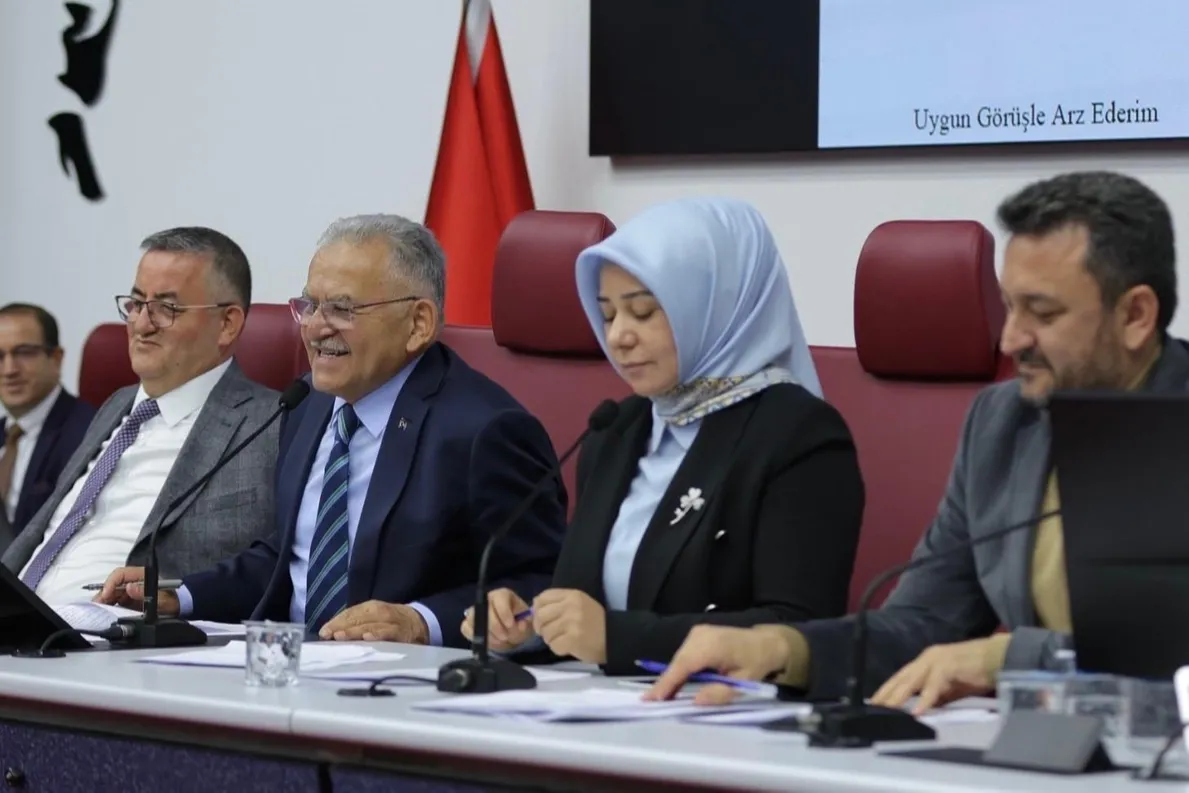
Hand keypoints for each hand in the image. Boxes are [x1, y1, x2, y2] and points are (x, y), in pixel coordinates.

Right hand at [92, 566, 178, 616]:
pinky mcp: (128, 600)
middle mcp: (134, 580)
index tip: (105, 595)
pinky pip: (115, 602)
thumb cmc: (172, 600)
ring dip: (104, 601)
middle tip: (96, 607)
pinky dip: (108, 607)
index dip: (110, 583)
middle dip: (103, 594)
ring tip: (97, 611)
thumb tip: (129, 588)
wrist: (179, 606)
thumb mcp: (161, 598)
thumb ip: (145, 593)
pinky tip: (104, 613)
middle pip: (113, 584)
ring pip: (111, 593)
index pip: (120, 574)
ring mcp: (130, 590)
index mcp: (142, 575)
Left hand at [318, 600, 428, 642]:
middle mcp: (380, 611)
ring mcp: (392, 621)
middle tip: (329, 635)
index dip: (337, 621)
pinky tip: (368, 638)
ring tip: (341, 636)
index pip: (351, 613)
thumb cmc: (389, 623)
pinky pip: (390, 633)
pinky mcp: (403, 633)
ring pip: (372, 624)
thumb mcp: (372, 620)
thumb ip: (354, 625)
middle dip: (343, 626)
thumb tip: (329, 634)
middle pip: (359, 617)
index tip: (323, 633)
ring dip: (356, 630)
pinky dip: (379, 634)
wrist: (420, 623)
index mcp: (371, 607)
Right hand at [460, 588, 533, 650]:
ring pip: (474, 620)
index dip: (504, 612)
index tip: (510, 625)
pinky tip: (490, 642)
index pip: (500, 598)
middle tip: (505, 637)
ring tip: (499, 641)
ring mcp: (475, 610)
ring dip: (487, 634)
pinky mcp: (467, 623)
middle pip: (485, 610)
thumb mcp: (526, 621)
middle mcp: (487, 599)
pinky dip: (477, 638)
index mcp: (502, 595)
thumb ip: (525, 622)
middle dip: (496, 627)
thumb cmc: (518, 622)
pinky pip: (466, 628)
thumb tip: (520, 625)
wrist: (510, 631)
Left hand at [532, 588, 606, 663]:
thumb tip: (534, 604)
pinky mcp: (572, 639)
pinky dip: (558, 649)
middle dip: (541, 627)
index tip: (544, 618)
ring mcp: (572, 623)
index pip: (543, 597)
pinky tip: (568, 647)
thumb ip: (558, 602)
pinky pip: (553, 645)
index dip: (538, 609)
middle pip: (540, 615)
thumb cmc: (594, 622)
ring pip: (545, 632)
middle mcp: (571, 606)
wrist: (614, 638)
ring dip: (550, 639)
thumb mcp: (578, 604)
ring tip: (562, 639)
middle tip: (550, 633)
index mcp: (572, 595)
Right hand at [645, 625, 790, 704]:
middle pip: (678, 661)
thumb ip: (720, 693)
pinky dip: (678, 669)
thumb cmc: (756, 663)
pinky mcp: (697, 634)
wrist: (765, 642)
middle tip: (651, 703)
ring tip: (660, 697)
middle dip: (665, 682)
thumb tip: (695, 701)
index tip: (652, 698)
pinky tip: (673, 684)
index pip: (685, 665)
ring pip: (678, 658)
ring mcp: (698, 632)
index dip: (668, 682)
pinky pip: (683, 654)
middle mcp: (701, 635)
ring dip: (671, 677)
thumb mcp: (744, 683)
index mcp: (714, 645)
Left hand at [871, 638, 999, 713]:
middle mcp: (927, 658)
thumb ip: (937, 696)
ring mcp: (937, 660)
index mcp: (927, 661)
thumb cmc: (976, 672)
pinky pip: (934, 685)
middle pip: (902, 678)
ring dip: (899, 697)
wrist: (999, 658)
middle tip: (874, 707)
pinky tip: (918, 711)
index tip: (876, 702)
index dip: (888, 689)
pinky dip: (926, 699)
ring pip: (912, 681)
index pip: (902, 676)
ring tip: (889, 710)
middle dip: (887, 693)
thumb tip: (922, 709)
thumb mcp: (951, 688)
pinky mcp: (949, 666)